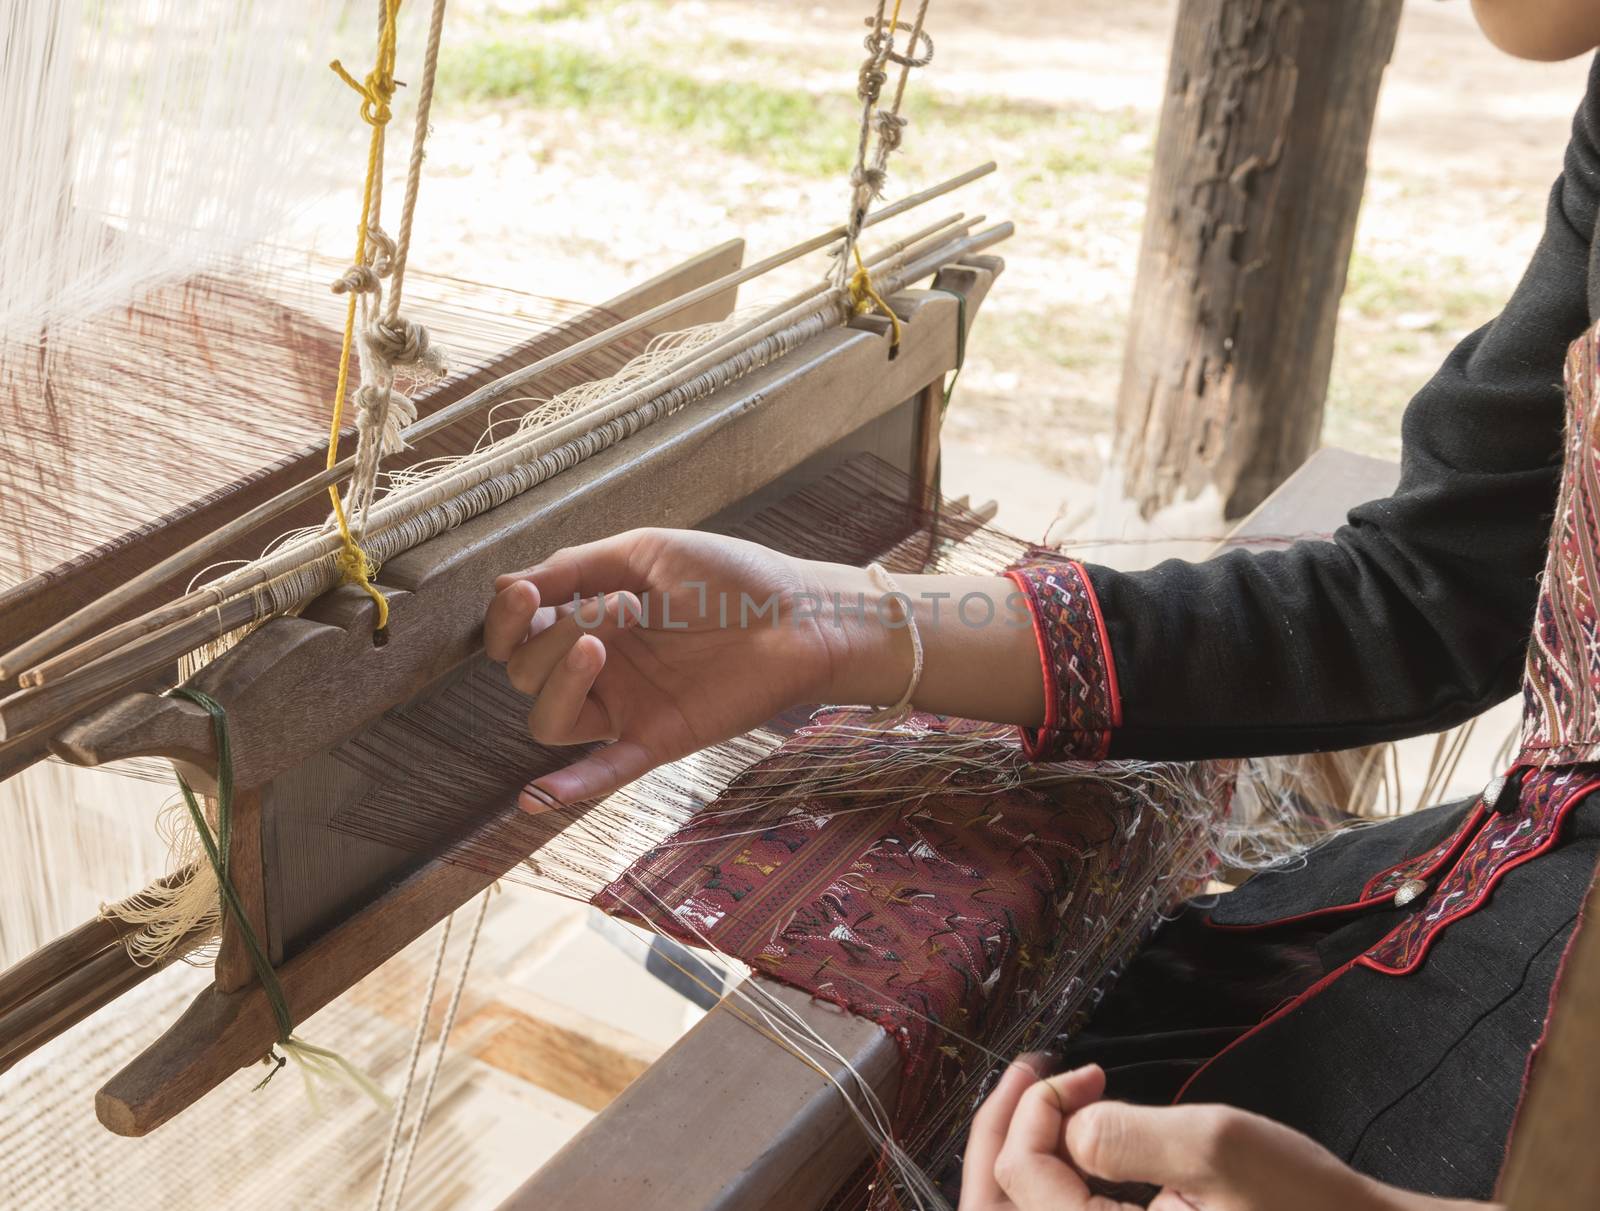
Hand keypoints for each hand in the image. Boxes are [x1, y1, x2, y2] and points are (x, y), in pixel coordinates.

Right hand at [485, 528, 885, 804]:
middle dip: (558, 630)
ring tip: (598, 644)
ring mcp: (626, 707)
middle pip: (527, 672)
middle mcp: (599, 669)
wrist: (800, 613)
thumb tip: (506, 586)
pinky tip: (533, 799)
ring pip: (548, 722)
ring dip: (556, 682)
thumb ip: (577, 566)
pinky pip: (604, 773)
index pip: (515, 635)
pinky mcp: (658, 738)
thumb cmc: (730, 577)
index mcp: (588, 620)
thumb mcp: (646, 553)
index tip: (525, 594)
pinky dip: (567, 789)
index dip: (504, 620)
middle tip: (623, 604)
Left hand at [960, 1061, 1497, 1210]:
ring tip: (1047, 1098)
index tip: (1089, 1071)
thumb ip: (1122, 1137)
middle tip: (1031, 1074)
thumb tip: (1063, 1127)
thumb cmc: (1305, 1204)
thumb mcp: (1216, 1150)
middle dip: (1002, 1137)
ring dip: (1020, 1160)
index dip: (1035, 1110)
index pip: (1021, 1180)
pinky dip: (1052, 1184)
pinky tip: (1080, 1141)